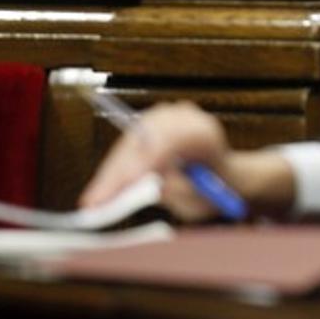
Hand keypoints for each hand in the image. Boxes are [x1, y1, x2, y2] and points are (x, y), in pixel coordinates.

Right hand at [80, 101, 295, 221]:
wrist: (224, 177)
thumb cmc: (216, 189)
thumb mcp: (202, 197)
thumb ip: (179, 189)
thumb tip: (147, 187)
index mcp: (205, 132)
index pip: (172, 139)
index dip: (148, 158)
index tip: (131, 180)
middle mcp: (184, 118)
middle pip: (144, 139)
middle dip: (119, 171)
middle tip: (99, 200)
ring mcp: (165, 117)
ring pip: (131, 143)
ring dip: (111, 171)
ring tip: (95, 200)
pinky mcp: (150, 126)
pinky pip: (127, 147)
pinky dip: (114, 169)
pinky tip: (102, 189)